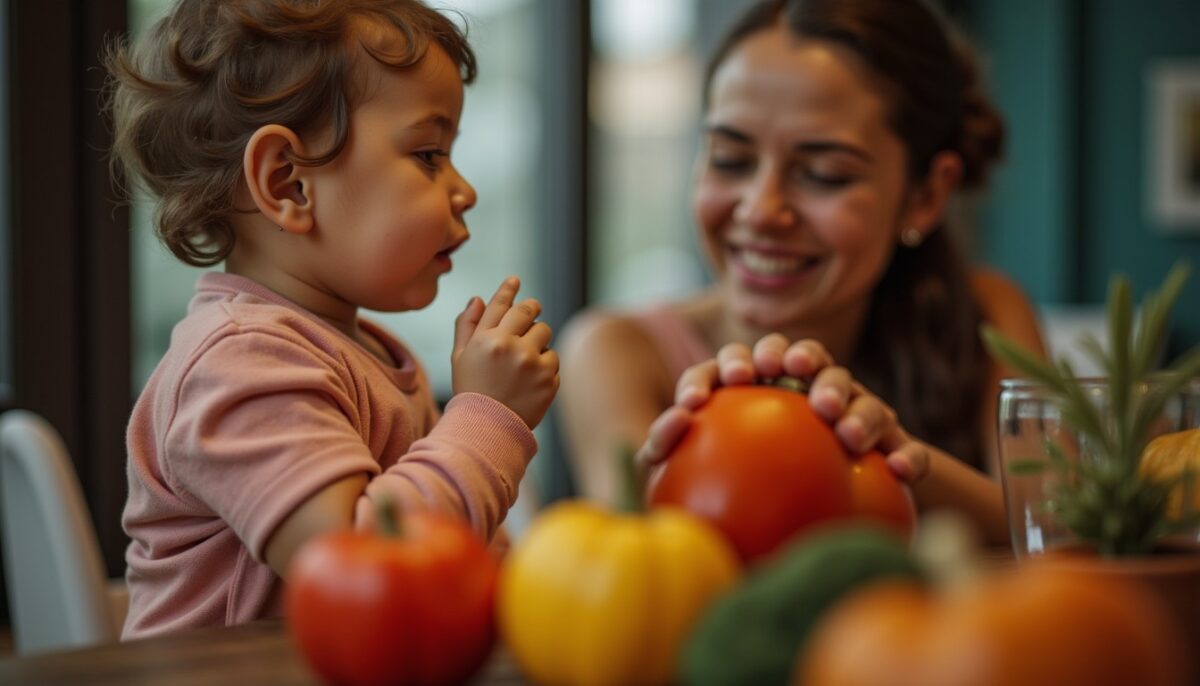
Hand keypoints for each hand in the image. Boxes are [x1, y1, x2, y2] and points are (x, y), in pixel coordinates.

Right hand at [451, 277, 559, 428]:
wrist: (488, 429)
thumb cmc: (471, 390)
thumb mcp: (460, 358)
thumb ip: (467, 326)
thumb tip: (478, 298)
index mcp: (486, 340)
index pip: (501, 305)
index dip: (508, 289)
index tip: (515, 280)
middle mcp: (510, 347)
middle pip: (529, 312)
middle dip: (531, 310)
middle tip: (531, 312)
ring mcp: (532, 363)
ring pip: (545, 333)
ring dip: (538, 341)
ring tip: (524, 360)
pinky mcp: (549, 379)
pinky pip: (553, 359)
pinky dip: (545, 366)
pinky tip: (530, 381)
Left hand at [641, 334, 929, 483]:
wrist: (817, 522)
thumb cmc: (732, 498)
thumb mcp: (690, 478)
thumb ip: (666, 450)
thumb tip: (670, 424)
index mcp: (752, 390)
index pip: (734, 367)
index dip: (727, 367)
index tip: (727, 383)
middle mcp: (800, 387)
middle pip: (795, 357)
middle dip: (788, 354)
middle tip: (785, 370)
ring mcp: (846, 409)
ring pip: (848, 387)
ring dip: (843, 393)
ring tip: (835, 415)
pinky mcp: (887, 441)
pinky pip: (901, 445)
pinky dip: (905, 453)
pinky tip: (902, 468)